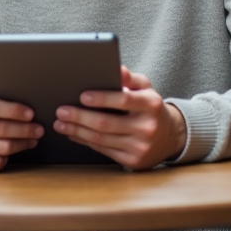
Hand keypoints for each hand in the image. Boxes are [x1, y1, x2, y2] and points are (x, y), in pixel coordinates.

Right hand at [0, 88, 43, 171]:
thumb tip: (28, 98)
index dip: (14, 111)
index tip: (31, 114)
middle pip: (1, 130)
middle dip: (25, 130)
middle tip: (39, 129)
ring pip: (2, 148)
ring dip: (22, 144)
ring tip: (33, 139)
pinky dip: (9, 157)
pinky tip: (16, 150)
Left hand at [54, 66, 186, 170]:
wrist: (170, 137)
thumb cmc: (151, 108)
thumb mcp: (146, 89)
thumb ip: (131, 78)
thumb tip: (118, 69)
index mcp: (152, 105)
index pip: (124, 100)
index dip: (102, 98)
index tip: (82, 96)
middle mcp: (147, 127)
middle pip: (106, 123)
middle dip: (80, 117)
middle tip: (61, 111)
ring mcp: (140, 147)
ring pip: (101, 139)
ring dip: (77, 131)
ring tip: (61, 123)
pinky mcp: (133, 161)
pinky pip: (103, 150)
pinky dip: (85, 141)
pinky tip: (74, 134)